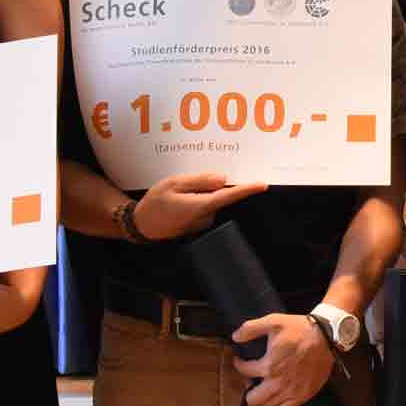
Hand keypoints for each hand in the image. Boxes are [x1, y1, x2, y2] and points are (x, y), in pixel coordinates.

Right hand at [129, 171, 266, 239]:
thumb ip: (199, 181)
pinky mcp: (199, 224)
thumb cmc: (155, 204)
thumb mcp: (173, 184)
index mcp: (200, 205)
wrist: (142, 226)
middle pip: (218, 194)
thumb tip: (222, 178)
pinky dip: (197, 200)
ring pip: (211, 199)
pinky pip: (204, 206)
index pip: (229, 196)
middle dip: (209, 185)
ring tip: (178, 193)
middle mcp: (206, 216)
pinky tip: (180, 200)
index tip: (263, 185)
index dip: (247, 189)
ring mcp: (203, 222)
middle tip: (186, 184)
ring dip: (201, 193)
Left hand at [233, 311, 334, 405]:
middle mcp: (278, 383)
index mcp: (269, 365)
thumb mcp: (273, 322)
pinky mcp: (302, 396)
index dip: (239, 364)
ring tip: (262, 391)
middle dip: (248, 390)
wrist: (326, 337)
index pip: (245, 371)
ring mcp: (291, 392)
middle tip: (252, 381)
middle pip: (253, 399)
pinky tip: (272, 404)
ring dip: (261, 400)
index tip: (239, 361)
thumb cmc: (299, 329)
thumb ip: (250, 328)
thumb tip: (235, 337)